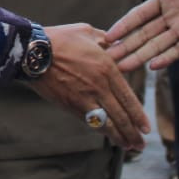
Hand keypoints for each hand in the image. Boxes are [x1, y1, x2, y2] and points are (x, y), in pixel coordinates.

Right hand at [28, 23, 148, 151]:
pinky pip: (90, 122)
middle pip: (121, 116)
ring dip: (120, 138)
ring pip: (107, 124)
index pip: (129, 98)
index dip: (139, 116)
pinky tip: (108, 136)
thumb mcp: (87, 32)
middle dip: (133, 133)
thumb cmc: (60, 38)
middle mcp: (99, 87)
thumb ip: (106, 40)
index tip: (146, 128)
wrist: (32, 51)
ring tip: (129, 147)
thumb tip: (119, 44)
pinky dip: (101, 131)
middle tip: (141, 144)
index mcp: (107, 68)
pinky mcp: (70, 105)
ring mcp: (84, 98)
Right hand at [104, 0, 178, 71]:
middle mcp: (171, 17)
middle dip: (126, 46)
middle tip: (108, 59)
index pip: (139, 15)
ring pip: (157, 46)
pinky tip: (151, 66)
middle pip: (143, 34)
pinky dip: (165, 59)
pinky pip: (178, 52)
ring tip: (123, 67)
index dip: (124, 25)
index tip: (108, 36)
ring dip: (140, 56)